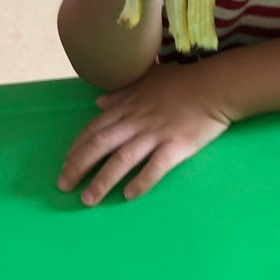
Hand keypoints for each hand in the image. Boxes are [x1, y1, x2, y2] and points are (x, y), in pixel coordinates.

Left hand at [57, 61, 231, 204]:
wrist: (216, 86)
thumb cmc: (183, 82)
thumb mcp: (148, 80)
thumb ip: (122, 93)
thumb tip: (99, 103)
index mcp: (128, 106)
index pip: (94, 129)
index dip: (76, 148)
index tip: (64, 165)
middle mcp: (136, 121)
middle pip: (100, 145)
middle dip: (78, 167)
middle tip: (64, 186)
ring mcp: (156, 134)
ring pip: (122, 160)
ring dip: (102, 180)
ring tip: (88, 199)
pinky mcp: (176, 146)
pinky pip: (155, 167)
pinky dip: (141, 182)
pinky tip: (129, 195)